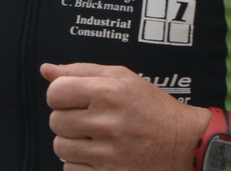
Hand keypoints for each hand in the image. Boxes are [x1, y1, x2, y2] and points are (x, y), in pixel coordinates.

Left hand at [41, 63, 201, 169]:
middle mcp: (106, 122)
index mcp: (109, 92)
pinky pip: (70, 169)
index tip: (76, 99)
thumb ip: (83, 71)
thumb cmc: (152, 108)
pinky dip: (80, 164)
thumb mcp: (124, 78)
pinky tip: (99, 155)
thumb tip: (47, 70)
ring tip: (97, 138)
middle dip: (70, 119)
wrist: (183, 143)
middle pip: (55, 121)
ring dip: (74, 143)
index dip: (63, 95)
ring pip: (60, 147)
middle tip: (93, 119)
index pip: (55, 93)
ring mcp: (106, 152)